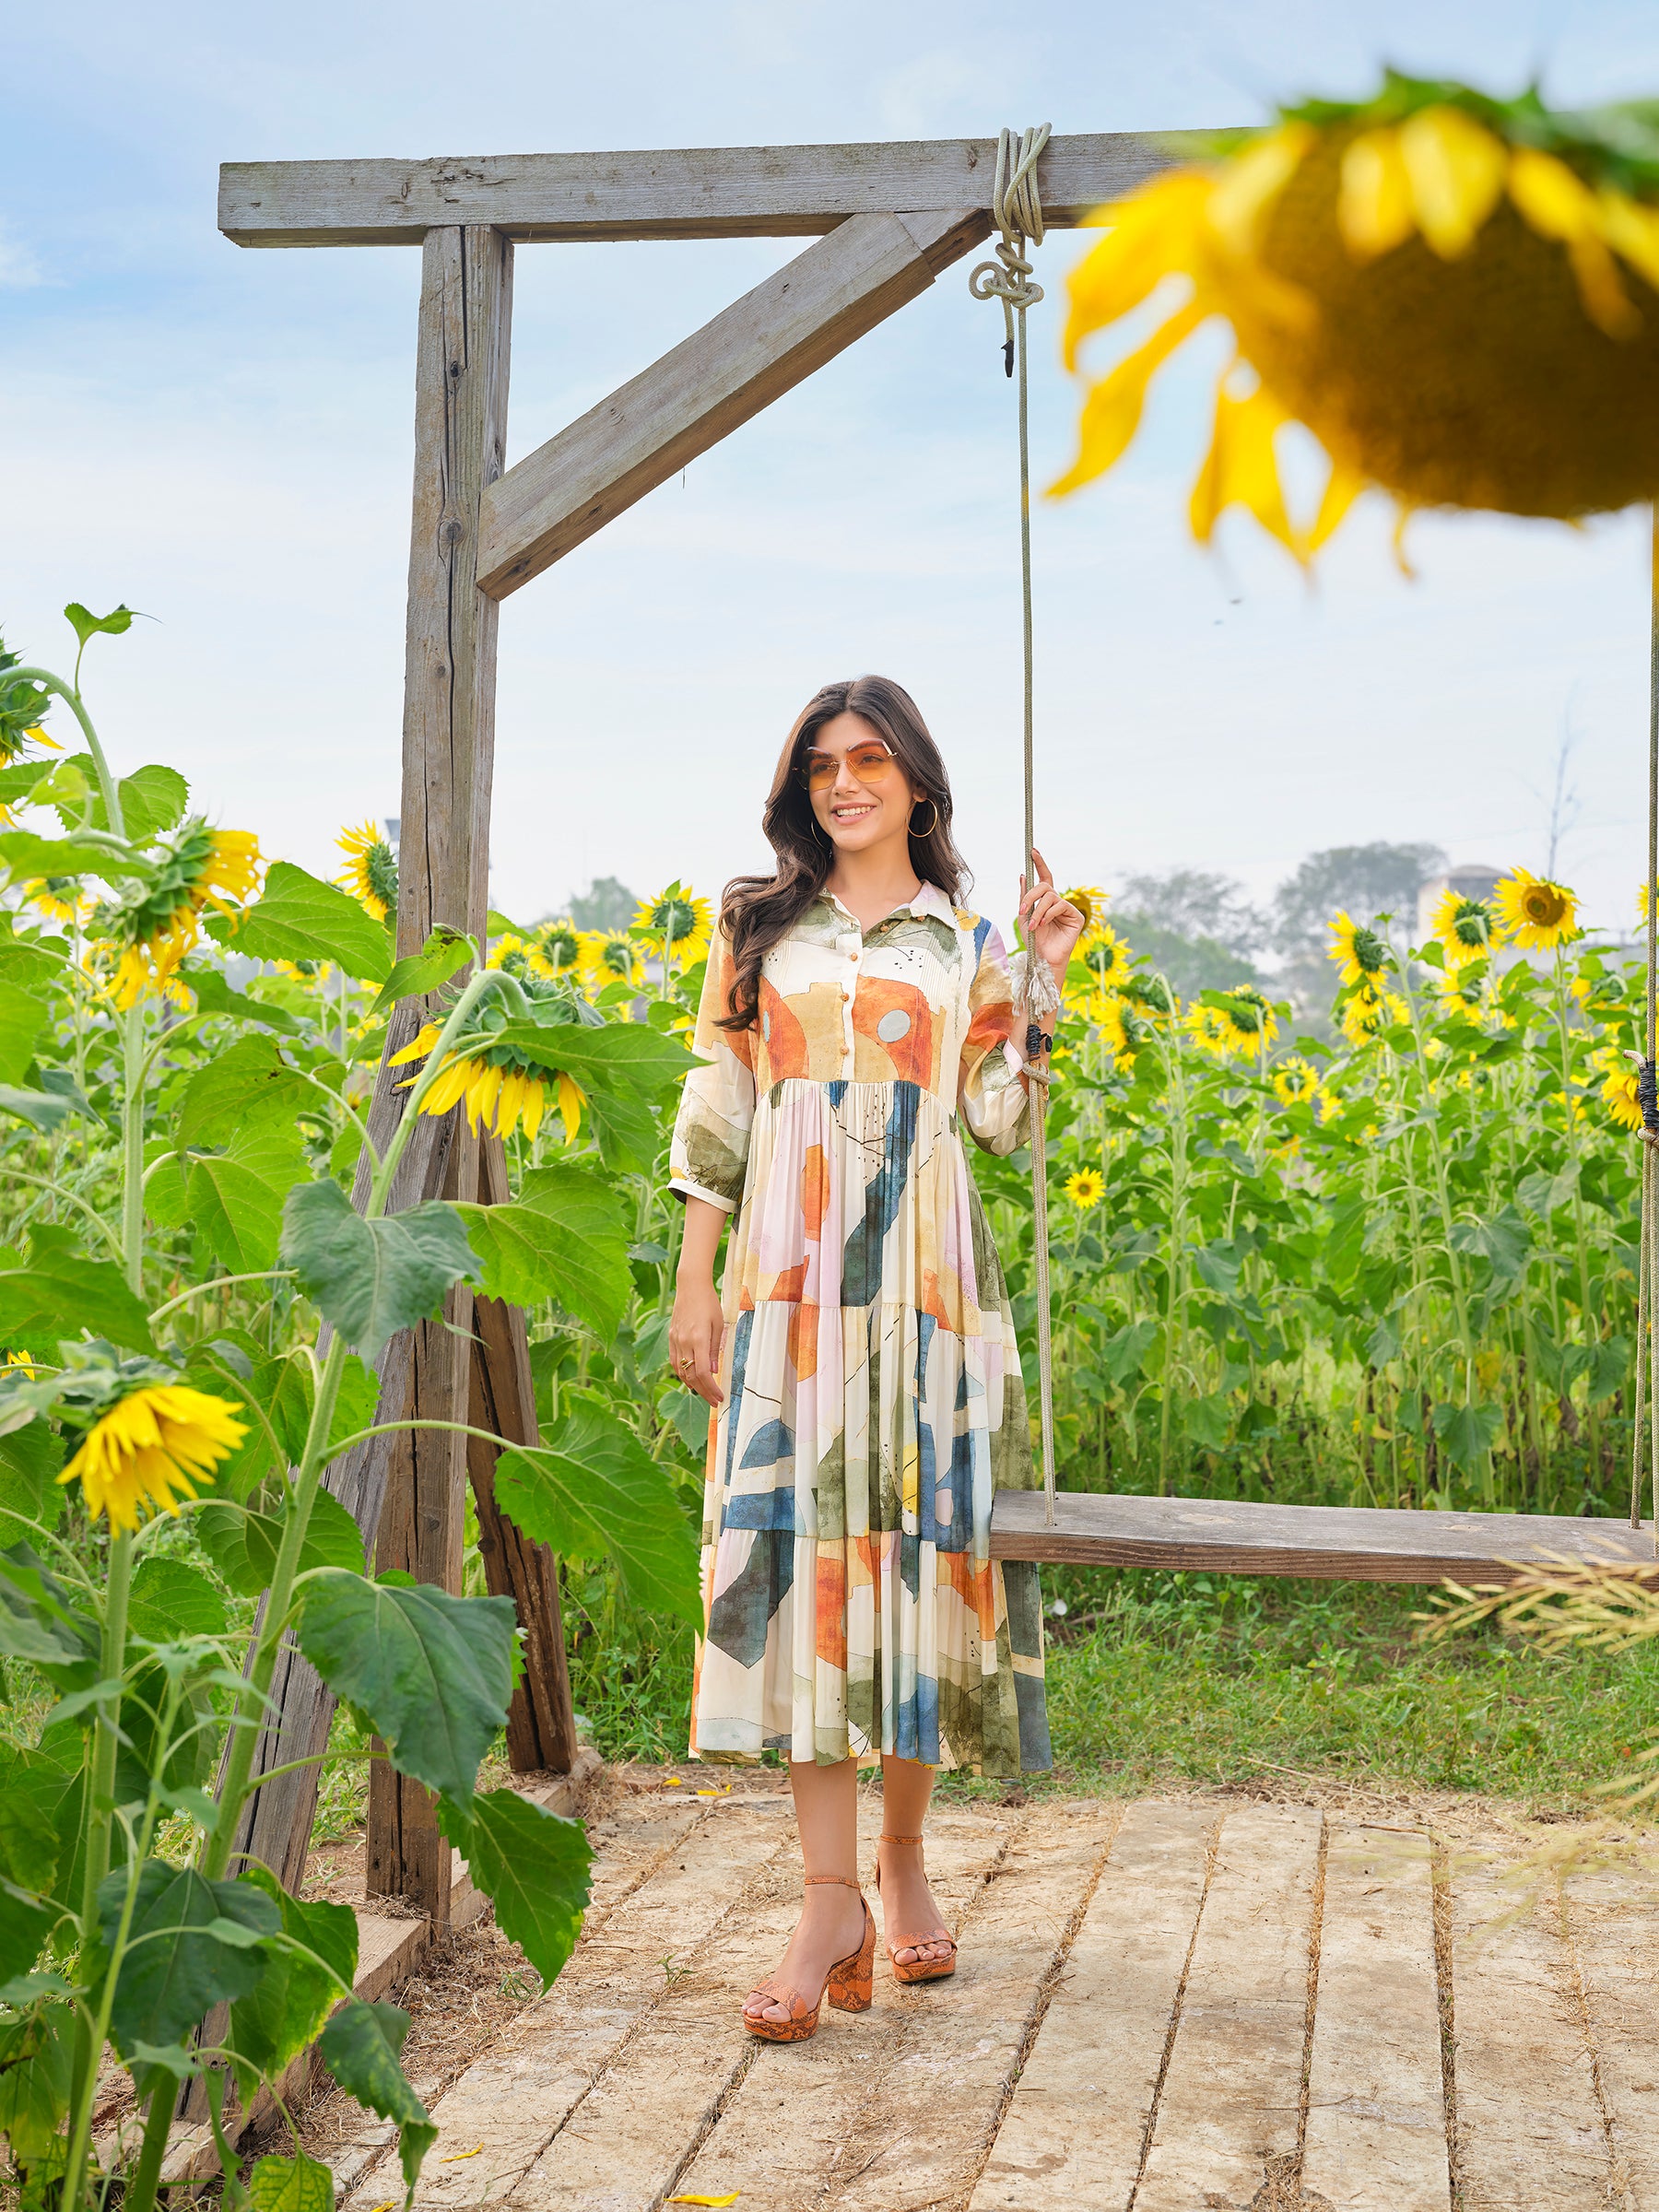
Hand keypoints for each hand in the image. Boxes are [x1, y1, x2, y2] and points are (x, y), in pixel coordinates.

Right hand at [669, 1274, 725, 1406]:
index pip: (703, 1373)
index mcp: (698, 1339)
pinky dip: (682, 1373)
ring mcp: (675, 1340)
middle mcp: (684, 1342)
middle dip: (704, 1392)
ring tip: (704, 1393)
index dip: (711, 1388)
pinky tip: (690, 1379)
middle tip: (714, 1401)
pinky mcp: (671, 1338)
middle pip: (692, 1376)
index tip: (720, 1397)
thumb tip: (713, 1371)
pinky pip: (673, 1362)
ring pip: (681, 1371)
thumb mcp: (718, 1325)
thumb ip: (714, 1349)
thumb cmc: (709, 1303)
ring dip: (692, 1385)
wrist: (691, 1287)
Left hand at [1018, 848, 1084, 979]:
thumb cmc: (1034, 939)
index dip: (1040, 863)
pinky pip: (1061, 906)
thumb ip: (1024, 897)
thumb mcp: (1024, 916)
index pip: (1044, 878)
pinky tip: (1043, 924)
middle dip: (1031, 895)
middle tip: (1022, 910)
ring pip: (1051, 897)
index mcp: (1045, 901)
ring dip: (1038, 910)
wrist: (1042, 958)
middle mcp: (1057, 902)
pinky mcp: (1076, 916)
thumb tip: (1023, 875)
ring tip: (1033, 925)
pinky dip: (1049, 914)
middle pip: (1045, 886)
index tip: (1033, 851)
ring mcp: (1067, 908)